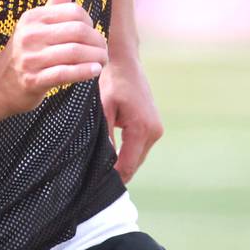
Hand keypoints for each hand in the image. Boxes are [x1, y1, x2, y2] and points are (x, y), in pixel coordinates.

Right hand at [0, 0, 107, 112]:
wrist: (0, 83)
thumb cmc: (27, 50)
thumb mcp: (37, 23)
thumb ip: (54, 0)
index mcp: (33, 17)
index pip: (73, 12)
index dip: (90, 22)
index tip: (93, 34)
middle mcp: (30, 35)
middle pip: (77, 32)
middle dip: (97, 41)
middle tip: (104, 50)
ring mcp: (30, 59)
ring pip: (74, 53)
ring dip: (96, 57)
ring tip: (102, 61)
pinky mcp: (33, 80)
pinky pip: (65, 73)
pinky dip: (84, 71)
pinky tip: (95, 70)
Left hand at [99, 54, 163, 182]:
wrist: (124, 61)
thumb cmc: (110, 81)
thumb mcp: (102, 109)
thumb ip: (103, 137)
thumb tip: (101, 163)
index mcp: (141, 129)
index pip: (127, 166)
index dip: (113, 179)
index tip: (95, 187)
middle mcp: (154, 131)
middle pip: (133, 164)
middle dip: (116, 172)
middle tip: (93, 181)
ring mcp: (156, 128)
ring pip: (136, 156)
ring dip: (121, 162)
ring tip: (99, 169)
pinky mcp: (153, 125)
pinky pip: (138, 146)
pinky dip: (126, 151)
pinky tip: (110, 154)